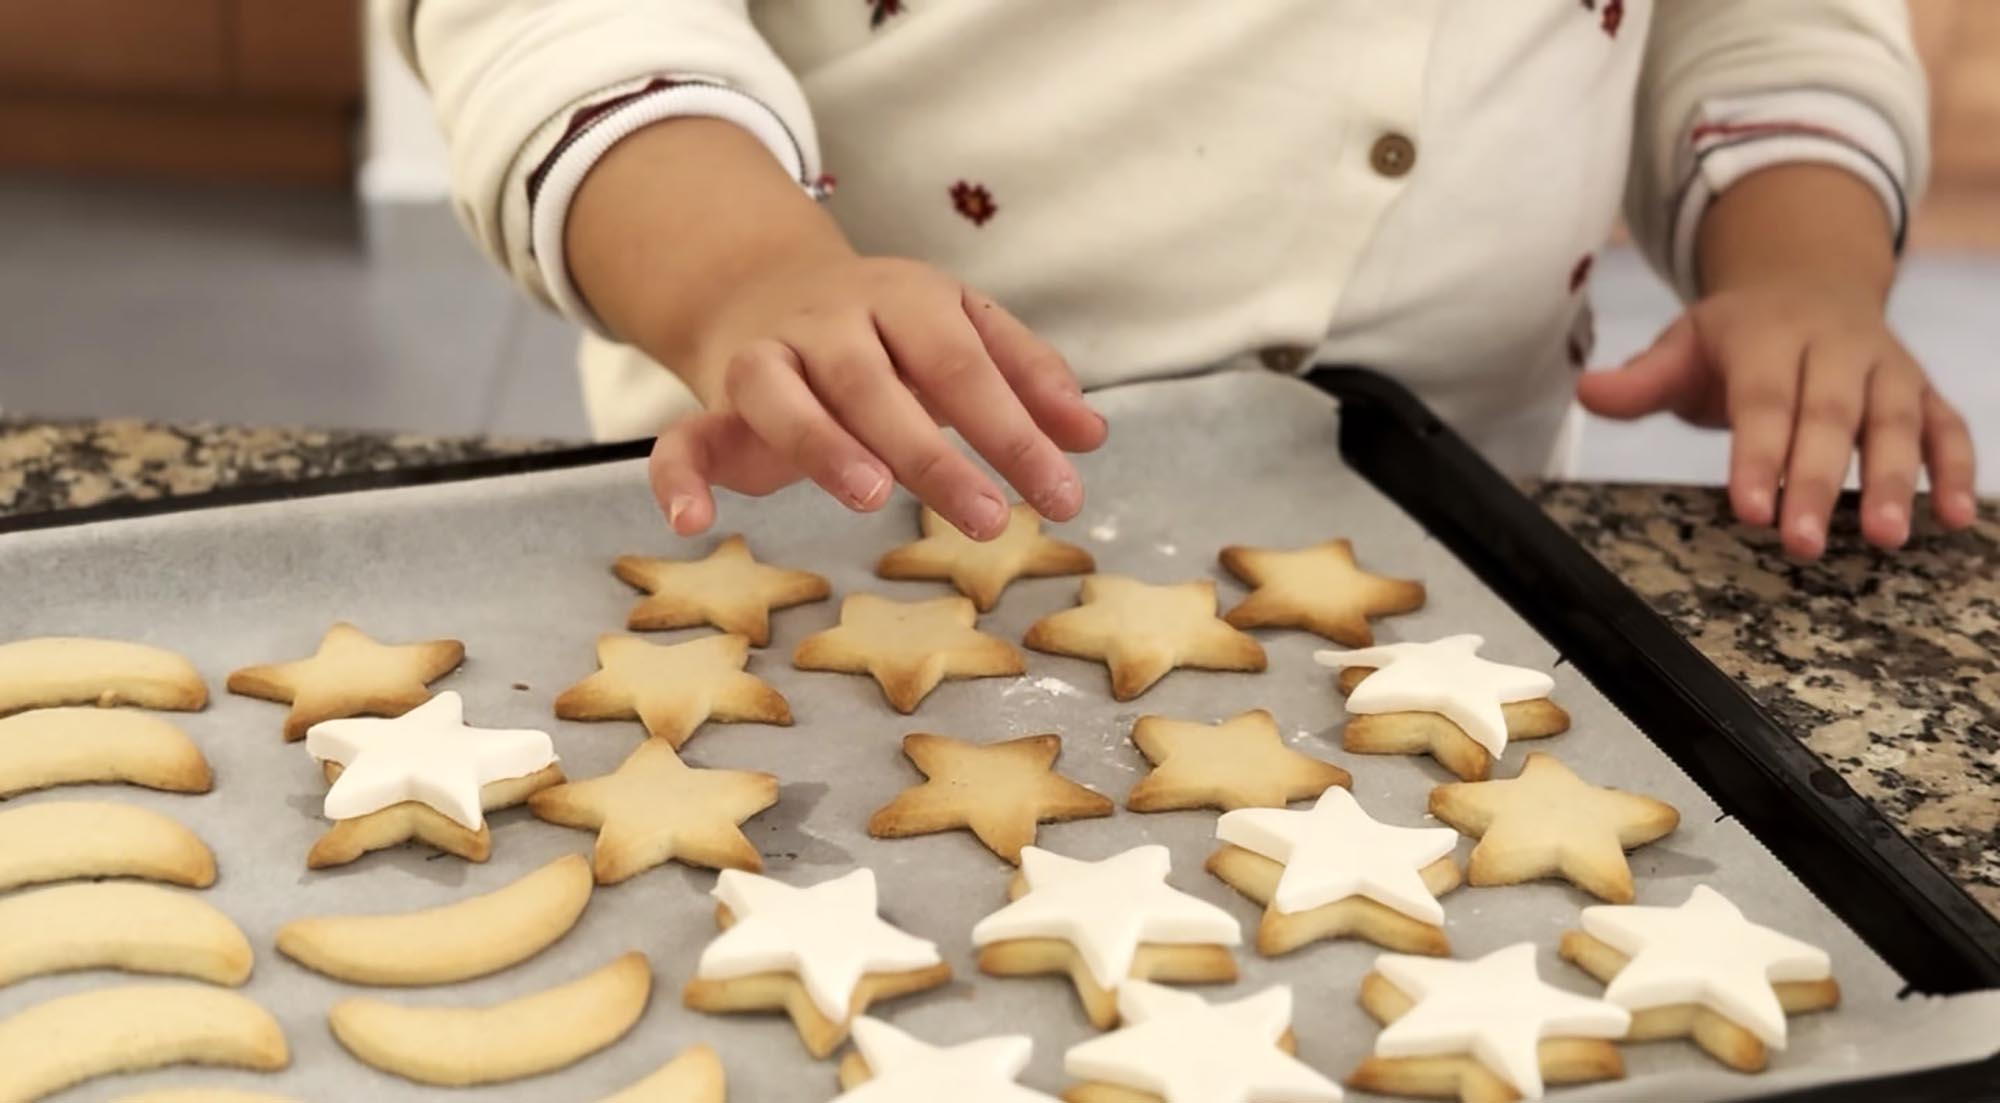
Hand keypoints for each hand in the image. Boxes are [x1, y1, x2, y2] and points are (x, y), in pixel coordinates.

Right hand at [648, 253, 1107, 539]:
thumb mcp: (962, 333)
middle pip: (875, 382)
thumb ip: (1026, 378)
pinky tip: (695, 524)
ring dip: (823, 445)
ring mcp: (764, 359)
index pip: (963, 363)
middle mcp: (829, 322)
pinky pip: (680, 438)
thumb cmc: (891, 333)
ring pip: (780, 395)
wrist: (766, 288)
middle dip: (933, 453)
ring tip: (874, 498)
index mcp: (905, 299)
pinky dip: (677, 479)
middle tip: (989, 520)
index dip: (1013, 429)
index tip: (1063, 495)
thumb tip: (1093, 437)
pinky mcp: (713, 406)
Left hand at [1577, 279, 1977, 556]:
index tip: (1748, 510)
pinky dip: (1957, 469)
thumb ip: (1640, 381)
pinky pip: (1948, 426)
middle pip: (1829, 416)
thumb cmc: (1735, 335)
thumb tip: (1587, 393)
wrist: (1808, 280)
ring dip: (1895, 480)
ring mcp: (1885, 367)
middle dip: (1817, 481)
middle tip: (1803, 543)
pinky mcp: (1922, 388)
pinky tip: (1956, 518)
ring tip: (1888, 538)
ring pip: (1896, 420)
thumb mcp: (1682, 345)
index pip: (1762, 399)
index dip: (1756, 455)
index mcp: (1768, 334)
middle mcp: (1835, 346)